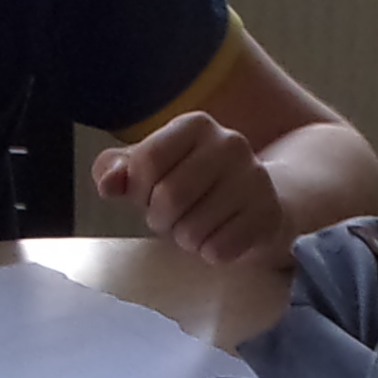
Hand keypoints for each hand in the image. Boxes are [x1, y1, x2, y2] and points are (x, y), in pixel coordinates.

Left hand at [97, 109, 296, 270]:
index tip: (150, 194)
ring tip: (197, 227)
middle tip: (173, 218)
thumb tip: (108, 184)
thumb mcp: (151, 170)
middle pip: (169, 197)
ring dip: (186, 239)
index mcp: (195, 124)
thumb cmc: (193, 185)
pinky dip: (211, 253)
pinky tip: (220, 237)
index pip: (146, 162)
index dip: (139, 190)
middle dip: (161, 219)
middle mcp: (230, 142)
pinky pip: (219, 249)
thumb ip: (118, 170)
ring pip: (194, 228)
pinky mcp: (269, 214)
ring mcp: (254, 177)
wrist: (258, 199)